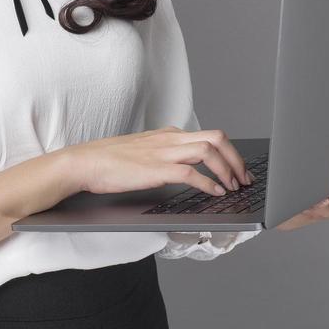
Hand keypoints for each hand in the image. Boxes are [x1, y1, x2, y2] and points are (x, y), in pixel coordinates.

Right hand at [62, 125, 252, 197]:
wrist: (84, 162)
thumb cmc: (108, 161)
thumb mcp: (143, 152)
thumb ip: (163, 155)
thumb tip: (182, 168)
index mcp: (168, 135)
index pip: (209, 136)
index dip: (230, 153)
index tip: (239, 170)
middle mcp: (170, 139)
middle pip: (217, 138)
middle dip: (237, 159)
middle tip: (245, 179)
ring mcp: (163, 152)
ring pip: (209, 151)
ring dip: (227, 170)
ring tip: (233, 187)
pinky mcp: (155, 169)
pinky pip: (190, 173)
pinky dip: (208, 183)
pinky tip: (214, 193)